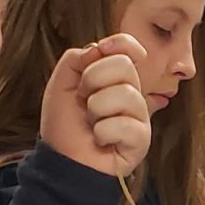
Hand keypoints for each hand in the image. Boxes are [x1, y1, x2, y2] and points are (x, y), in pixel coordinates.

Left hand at [40, 33, 150, 176]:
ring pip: (126, 94)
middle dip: (93, 80)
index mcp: (114, 78)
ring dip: (97, 110)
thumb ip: (76, 59)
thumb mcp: (61, 84)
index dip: (120, 44)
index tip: (103, 49)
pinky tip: (101, 140)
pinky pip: (126, 124)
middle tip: (84, 100)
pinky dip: (104, 132)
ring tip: (92, 123)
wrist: (64, 160)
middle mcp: (131, 93)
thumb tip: (100, 49)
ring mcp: (140, 116)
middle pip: (124, 66)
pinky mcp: (142, 139)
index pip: (129, 48)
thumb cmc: (66, 125)